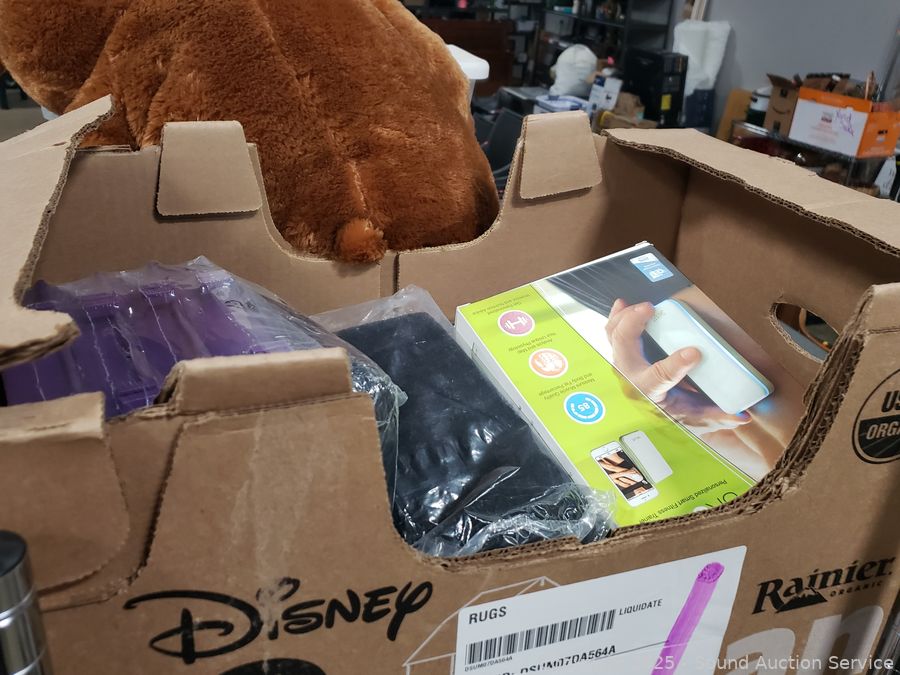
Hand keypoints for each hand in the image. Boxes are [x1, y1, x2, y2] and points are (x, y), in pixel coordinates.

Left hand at [606, 299, 750, 432]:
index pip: (660, 378)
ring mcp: (622, 364)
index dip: (676, 364)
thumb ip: (718, 414)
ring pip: (614, 336)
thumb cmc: (673, 410)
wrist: (650, 414)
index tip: (694, 351)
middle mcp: (630, 377)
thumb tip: (743, 415)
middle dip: (634, 325)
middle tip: (652, 308)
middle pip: (624, 348)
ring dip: (623, 317)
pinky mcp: (621, 353)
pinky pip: (612, 332)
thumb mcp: (695, 415)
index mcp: (649, 392)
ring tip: (639, 303)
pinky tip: (623, 303)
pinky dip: (616, 316)